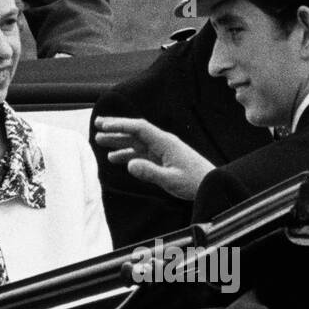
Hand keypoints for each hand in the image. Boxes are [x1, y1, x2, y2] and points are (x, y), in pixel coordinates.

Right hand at [93, 115, 214, 201]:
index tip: (104, 125)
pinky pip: (139, 153)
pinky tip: (113, 158)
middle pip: (135, 131)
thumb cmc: (195, 182)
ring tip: (99, 140)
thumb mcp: (171, 180)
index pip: (139, 128)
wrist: (211, 185)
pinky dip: (126, 154)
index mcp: (165, 142)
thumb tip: (129, 164)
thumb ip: (150, 172)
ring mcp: (161, 150)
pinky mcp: (161, 159)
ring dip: (117, 140)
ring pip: (135, 142)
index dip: (121, 125)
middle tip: (97, 124)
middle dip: (116, 127)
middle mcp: (161, 143)